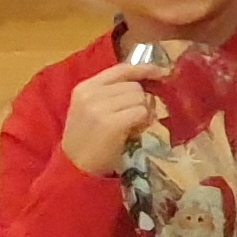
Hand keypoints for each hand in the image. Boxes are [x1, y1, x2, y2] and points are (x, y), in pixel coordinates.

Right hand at [57, 61, 165, 177]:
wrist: (75, 167)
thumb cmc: (88, 139)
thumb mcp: (93, 108)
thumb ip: (114, 92)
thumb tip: (149, 79)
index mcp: (85, 87)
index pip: (121, 69)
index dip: (144, 69)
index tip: (161, 72)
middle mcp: (91, 94)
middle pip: (135, 86)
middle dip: (142, 101)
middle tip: (135, 119)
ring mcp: (99, 108)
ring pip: (141, 98)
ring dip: (144, 112)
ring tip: (132, 127)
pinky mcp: (111, 123)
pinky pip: (142, 112)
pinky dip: (143, 122)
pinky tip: (133, 132)